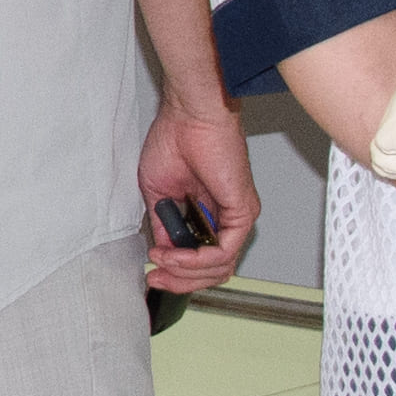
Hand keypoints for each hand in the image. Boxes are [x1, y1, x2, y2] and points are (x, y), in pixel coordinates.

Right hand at [139, 102, 256, 296]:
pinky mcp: (243, 210)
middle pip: (213, 271)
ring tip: (164, 260)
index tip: (152, 273)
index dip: (176, 274)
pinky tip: (179, 254)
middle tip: (156, 275)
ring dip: (187, 271)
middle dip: (180, 280)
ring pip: (221, 267)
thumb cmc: (174, 140)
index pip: (203, 262)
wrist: (187, 115)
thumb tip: (162, 253)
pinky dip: (198, 259)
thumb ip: (164, 227)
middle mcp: (226, 218)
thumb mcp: (158, 195)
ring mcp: (237, 216)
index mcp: (208, 214)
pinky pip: (225, 250)